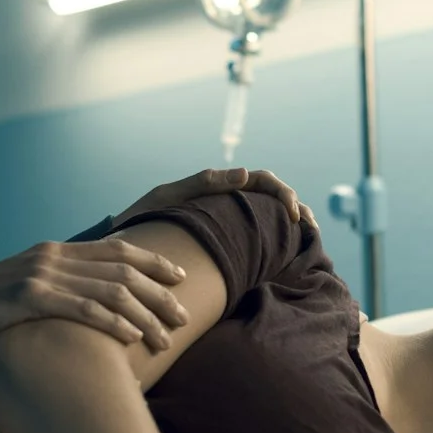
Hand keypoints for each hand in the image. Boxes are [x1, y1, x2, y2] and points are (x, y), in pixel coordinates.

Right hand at [0, 238, 189, 354]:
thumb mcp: (28, 289)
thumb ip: (60, 287)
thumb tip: (95, 303)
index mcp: (56, 251)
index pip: (117, 250)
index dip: (152, 261)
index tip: (180, 277)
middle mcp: (53, 257)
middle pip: (122, 270)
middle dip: (159, 294)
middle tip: (185, 318)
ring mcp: (41, 275)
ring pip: (110, 291)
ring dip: (145, 316)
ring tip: (166, 340)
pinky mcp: (29, 298)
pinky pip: (83, 309)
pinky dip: (113, 324)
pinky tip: (132, 339)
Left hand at [114, 167, 316, 230]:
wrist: (124, 250)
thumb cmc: (143, 221)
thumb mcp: (168, 198)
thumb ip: (203, 183)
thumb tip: (245, 173)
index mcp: (218, 188)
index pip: (262, 180)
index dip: (282, 193)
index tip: (293, 214)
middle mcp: (227, 204)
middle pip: (273, 198)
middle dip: (296, 207)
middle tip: (307, 227)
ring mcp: (228, 224)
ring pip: (270, 219)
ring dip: (293, 225)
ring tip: (309, 238)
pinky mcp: (224, 245)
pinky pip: (257, 242)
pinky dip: (277, 246)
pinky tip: (287, 259)